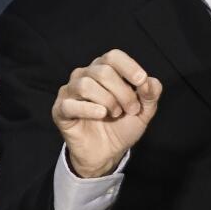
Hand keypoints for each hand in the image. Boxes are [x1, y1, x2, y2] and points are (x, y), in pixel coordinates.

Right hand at [51, 49, 162, 177]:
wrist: (107, 153)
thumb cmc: (122, 126)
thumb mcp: (143, 110)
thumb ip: (150, 93)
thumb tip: (148, 82)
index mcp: (104, 69)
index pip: (113, 56)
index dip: (129, 67)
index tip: (141, 82)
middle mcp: (84, 75)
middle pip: (103, 71)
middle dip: (123, 92)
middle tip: (132, 109)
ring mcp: (70, 92)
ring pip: (86, 85)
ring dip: (107, 101)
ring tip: (115, 114)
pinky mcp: (60, 110)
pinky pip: (70, 104)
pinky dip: (89, 109)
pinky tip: (101, 115)